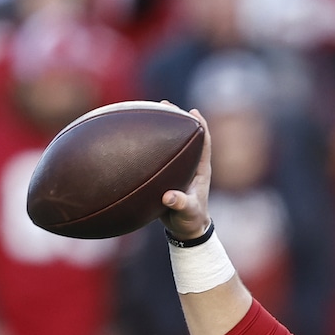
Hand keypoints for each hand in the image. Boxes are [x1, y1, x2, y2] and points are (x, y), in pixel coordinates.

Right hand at [159, 103, 212, 240]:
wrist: (185, 231)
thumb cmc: (190, 221)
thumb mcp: (187, 213)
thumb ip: (180, 205)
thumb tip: (169, 197)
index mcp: (200, 170)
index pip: (204, 143)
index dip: (201, 126)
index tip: (193, 112)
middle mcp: (190, 166)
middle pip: (186, 137)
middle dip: (177, 119)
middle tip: (165, 103)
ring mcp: (178, 170)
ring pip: (170, 144)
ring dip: (160, 128)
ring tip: (147, 111)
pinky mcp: (166, 176)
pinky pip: (156, 156)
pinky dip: (146, 147)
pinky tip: (130, 139)